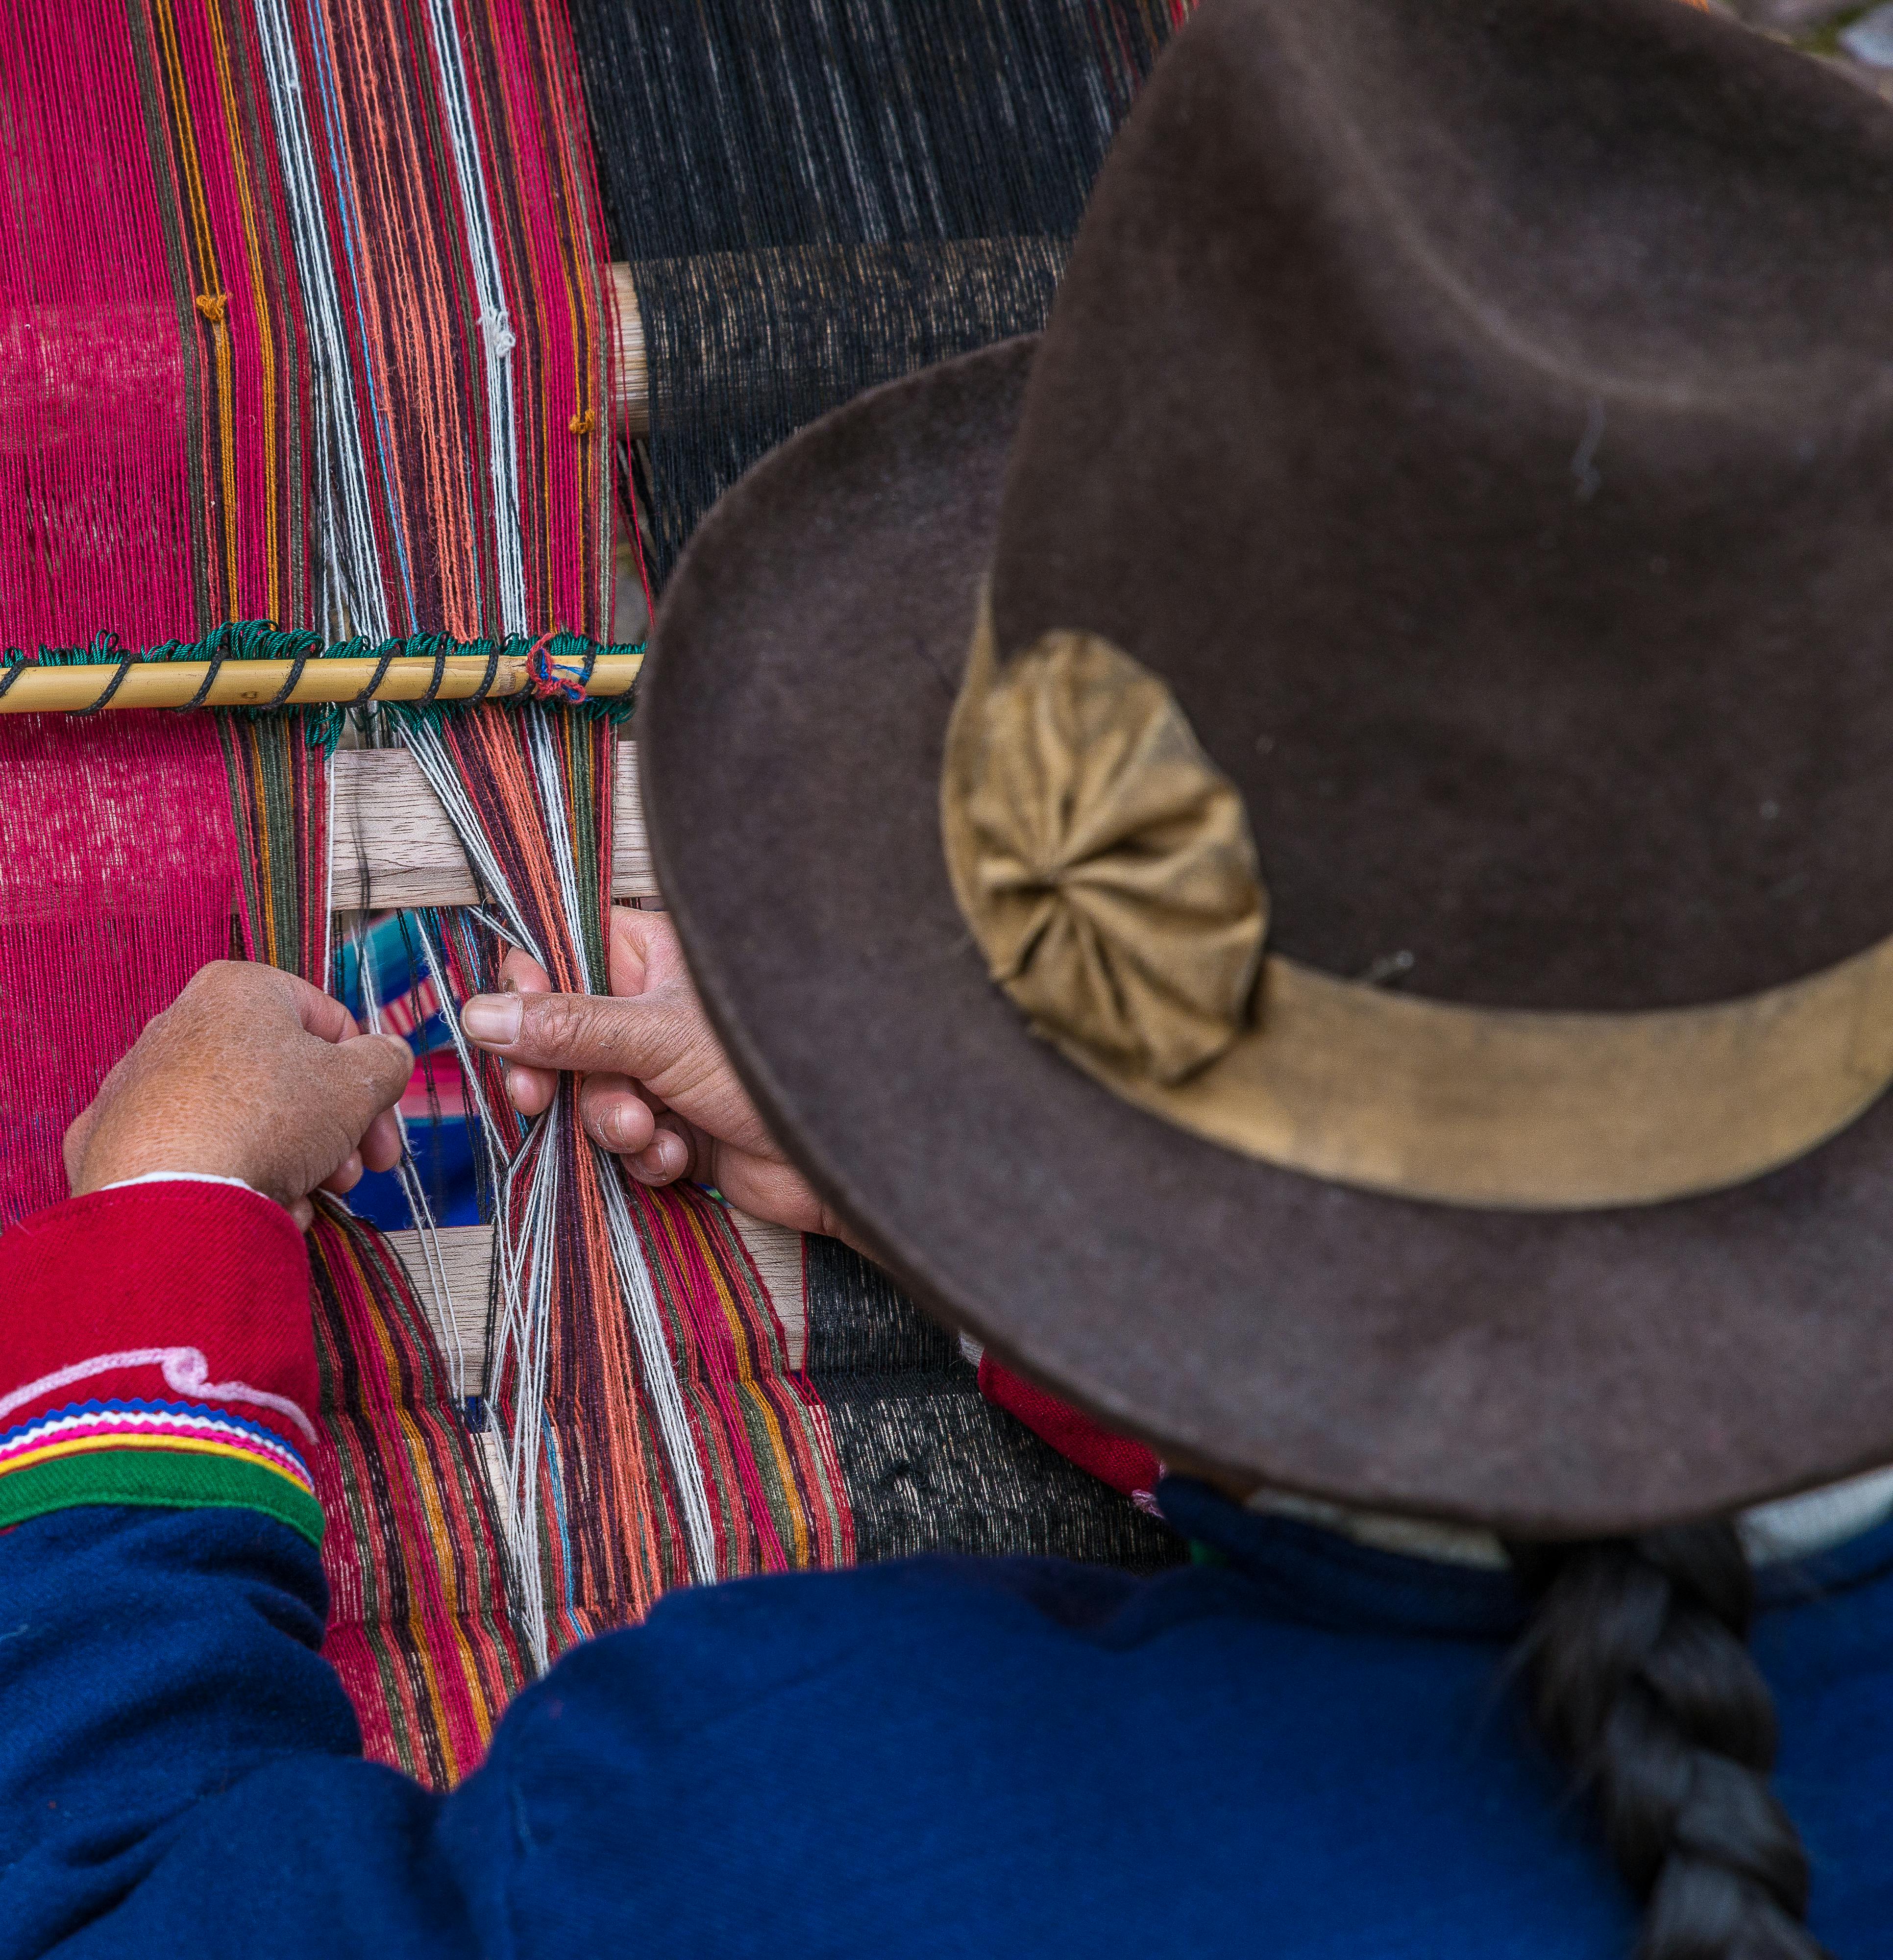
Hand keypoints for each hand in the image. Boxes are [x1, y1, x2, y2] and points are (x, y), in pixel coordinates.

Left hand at [63, 962, 412, 1230]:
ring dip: (294, 1160)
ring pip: (246, 1119)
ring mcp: (143, 1084)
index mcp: (239, 989)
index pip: (328, 1020)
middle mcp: (181, 1024)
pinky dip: (237, 1178)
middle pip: (286, 1076)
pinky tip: (262, 1208)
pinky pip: (199, 1152)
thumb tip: (389, 1057)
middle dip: (333, 1129)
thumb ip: (386, 1061)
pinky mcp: (117, 1139)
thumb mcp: (359, 1082)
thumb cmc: (268, 1119)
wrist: (170, 1193)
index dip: (369, 1076)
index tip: (383, 1121)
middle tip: (356, 1170)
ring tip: (310, 1197)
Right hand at [459, 907, 860, 1246]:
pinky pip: (626, 1141)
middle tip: (537, 1100)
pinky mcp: (680, 1126)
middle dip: (559, 1077)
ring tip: (650, 1130)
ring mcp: (668, 1069)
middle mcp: (657, 1007)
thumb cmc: (774, 1069)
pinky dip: (645, 1154)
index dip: (526, 994)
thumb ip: (566, 1028)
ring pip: (590, 1095)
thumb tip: (480, 1014)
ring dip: (610, 1121)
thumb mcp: (658, 1039)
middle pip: (563, 1034)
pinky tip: (680, 1155)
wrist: (842, 1158)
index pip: (561, 952)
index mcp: (657, 954)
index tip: (502, 1030)